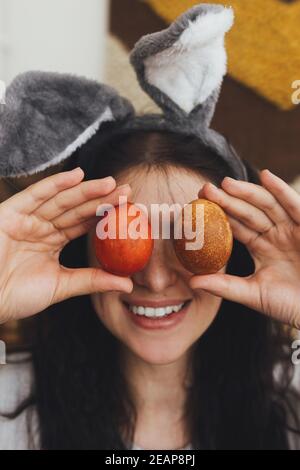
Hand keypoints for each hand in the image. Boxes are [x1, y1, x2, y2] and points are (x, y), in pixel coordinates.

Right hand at [0, 168, 132, 323]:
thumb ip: (92, 280)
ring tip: (110, 183)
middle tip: (127, 191)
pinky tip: (76, 176)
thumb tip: (127, 283)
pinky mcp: (10, 213)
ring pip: (61, 200)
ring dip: (85, 190)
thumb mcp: (61, 286)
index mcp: (53, 241)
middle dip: (101, 199)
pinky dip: (54, 184)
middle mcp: (42, 226)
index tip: (129, 209)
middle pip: (76, 209)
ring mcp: (27, 218)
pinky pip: (35, 195)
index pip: (83, 223)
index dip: (105, 215)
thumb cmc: (17, 296)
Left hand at [190, 170, 299, 328]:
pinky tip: (265, 176)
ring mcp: (292, 229)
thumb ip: (224, 286)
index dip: (219, 215)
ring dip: (248, 192)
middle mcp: (276, 235)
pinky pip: (294, 206)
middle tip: (205, 189)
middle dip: (228, 199)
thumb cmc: (290, 305)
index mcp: (262, 247)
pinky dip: (281, 190)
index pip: (237, 226)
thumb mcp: (253, 294)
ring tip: (226, 183)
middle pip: (249, 212)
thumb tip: (192, 282)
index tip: (197, 207)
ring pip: (267, 205)